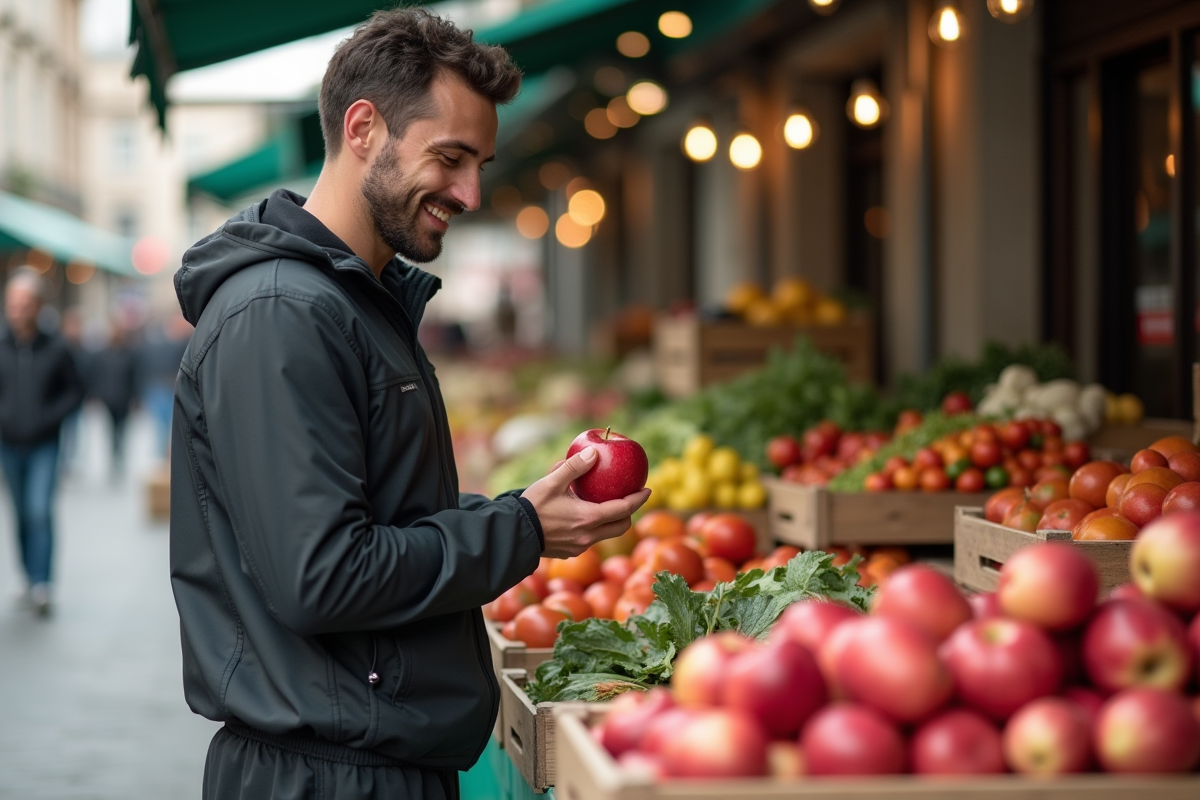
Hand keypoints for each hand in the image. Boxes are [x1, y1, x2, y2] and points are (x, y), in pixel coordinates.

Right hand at [521, 446, 650, 558]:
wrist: (513, 535)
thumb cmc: (532, 507)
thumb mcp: (552, 482)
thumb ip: (574, 467)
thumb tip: (595, 453)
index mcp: (589, 518)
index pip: (624, 509)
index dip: (639, 499)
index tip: (648, 489)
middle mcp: (589, 536)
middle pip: (621, 527)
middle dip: (629, 513)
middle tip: (630, 498)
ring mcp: (580, 547)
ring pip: (606, 534)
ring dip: (612, 521)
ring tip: (608, 505)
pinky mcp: (570, 552)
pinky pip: (591, 539)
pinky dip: (596, 527)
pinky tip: (585, 516)